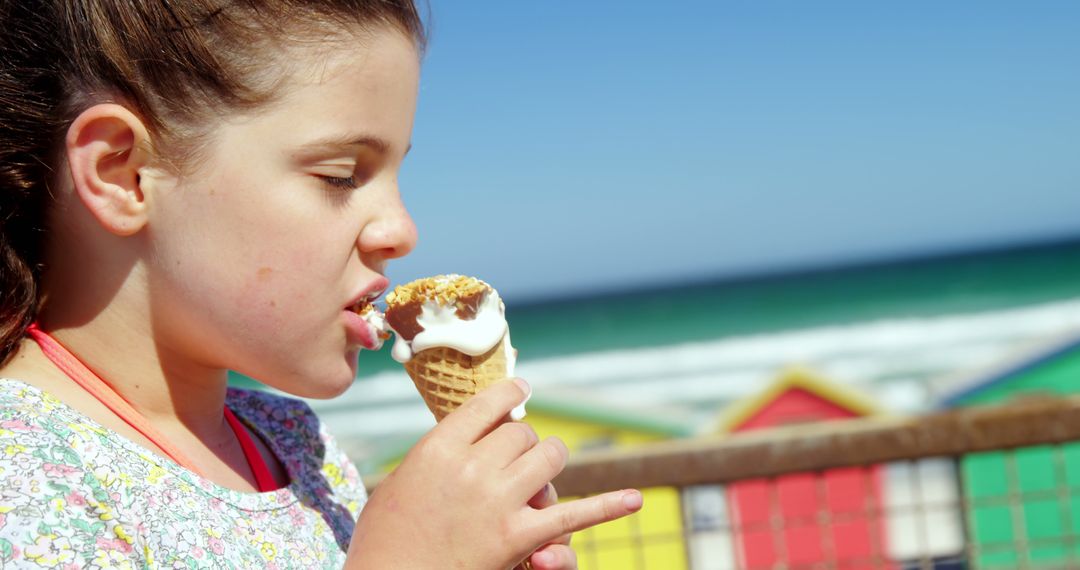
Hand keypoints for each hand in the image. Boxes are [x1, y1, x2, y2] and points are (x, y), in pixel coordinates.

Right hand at [345, 379, 642, 568]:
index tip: (521, 390)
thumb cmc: (385, 539)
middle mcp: (472, 469)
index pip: (489, 405)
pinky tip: (633, 499)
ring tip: (539, 471)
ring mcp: (500, 503)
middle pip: (521, 433)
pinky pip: (573, 516)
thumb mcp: (401, 482)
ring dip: (547, 462)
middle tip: (512, 456)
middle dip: (521, 443)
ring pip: (548, 458)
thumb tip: (472, 434)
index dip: (511, 395)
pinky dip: (607, 506)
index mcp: (438, 448)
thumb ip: (437, 455)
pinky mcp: (520, 539)